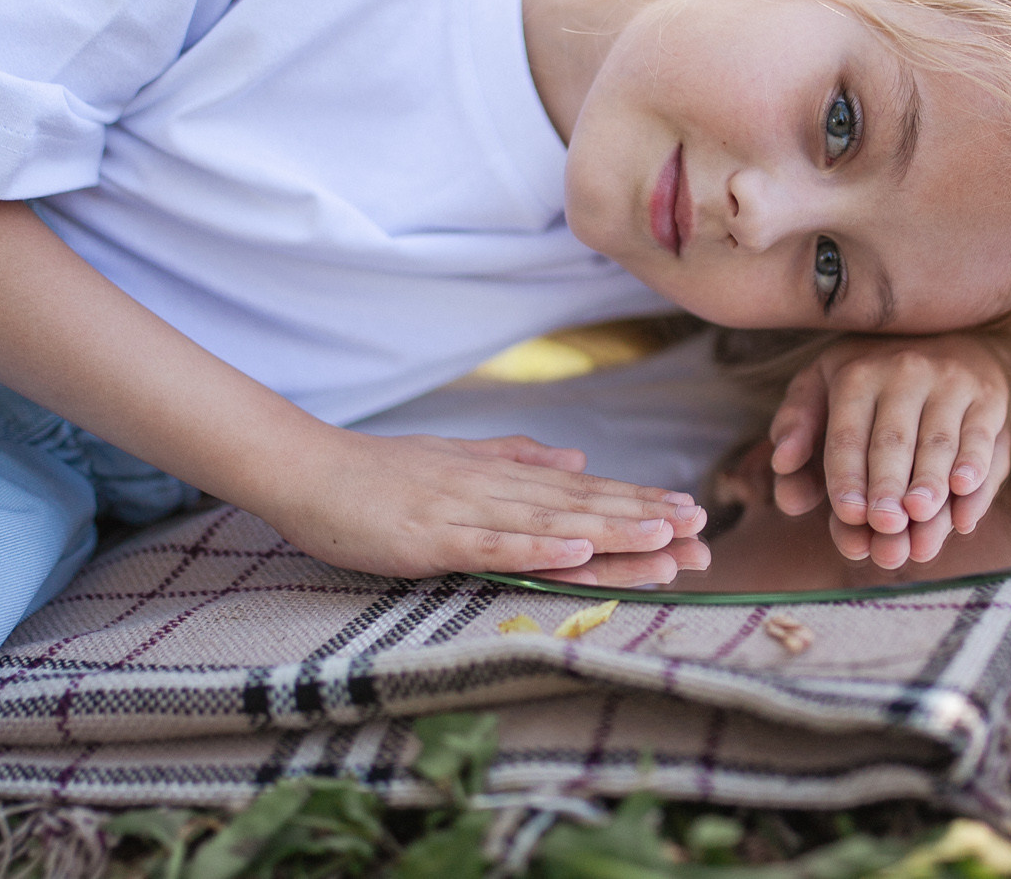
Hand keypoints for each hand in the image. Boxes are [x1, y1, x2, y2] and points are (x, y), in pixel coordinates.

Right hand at [262, 430, 707, 578]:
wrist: (309, 470)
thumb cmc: (376, 474)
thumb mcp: (456, 460)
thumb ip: (516, 459)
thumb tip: (577, 459)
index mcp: (500, 477)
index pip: (581, 492)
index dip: (637, 501)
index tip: (689, 512)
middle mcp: (493, 490)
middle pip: (580, 507)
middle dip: (643, 520)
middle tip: (702, 531)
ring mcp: (464, 512)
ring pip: (550, 525)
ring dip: (610, 531)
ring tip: (664, 539)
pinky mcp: (433, 538)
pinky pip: (493, 545)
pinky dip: (537, 549)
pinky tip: (577, 552)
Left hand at [766, 335, 1010, 568]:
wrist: (941, 335)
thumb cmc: (868, 380)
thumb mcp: (821, 386)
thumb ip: (796, 426)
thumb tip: (782, 463)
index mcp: (857, 374)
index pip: (847, 435)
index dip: (847, 476)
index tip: (848, 515)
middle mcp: (904, 372)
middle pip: (893, 441)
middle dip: (888, 485)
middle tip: (884, 525)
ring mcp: (950, 382)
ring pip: (939, 443)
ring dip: (931, 483)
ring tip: (921, 517)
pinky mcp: (989, 396)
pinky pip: (983, 438)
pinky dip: (976, 470)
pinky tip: (964, 497)